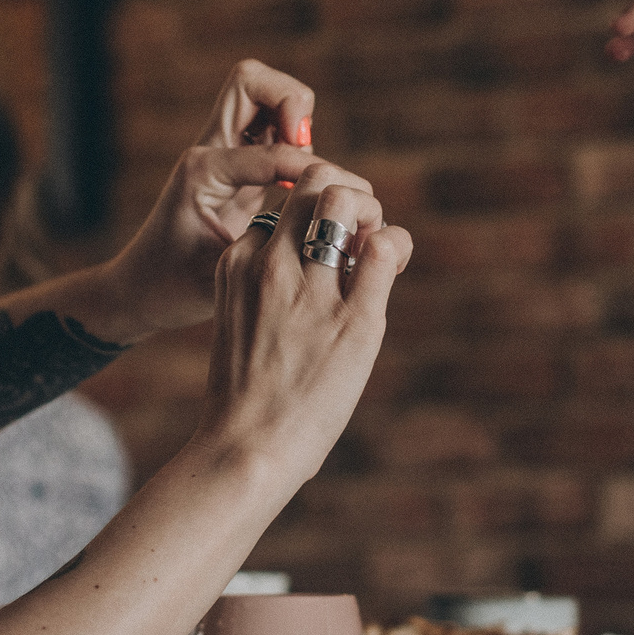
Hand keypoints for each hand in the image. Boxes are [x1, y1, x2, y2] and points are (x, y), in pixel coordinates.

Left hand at [105, 60, 320, 333]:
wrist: (140, 290)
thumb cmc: (173, 288)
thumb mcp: (220, 278)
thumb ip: (268, 255)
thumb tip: (322, 241)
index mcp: (202, 172)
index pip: (268, 150)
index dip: (309, 171)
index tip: (330, 199)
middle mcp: (209, 151)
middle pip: (251, 80)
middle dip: (292, 102)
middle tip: (307, 147)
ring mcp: (221, 153)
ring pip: (261, 93)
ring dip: (294, 114)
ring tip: (309, 163)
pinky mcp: (236, 165)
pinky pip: (270, 124)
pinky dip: (296, 136)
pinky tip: (306, 178)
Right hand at [197, 162, 410, 486]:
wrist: (245, 449)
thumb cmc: (247, 398)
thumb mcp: (242, 323)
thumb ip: (269, 288)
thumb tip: (318, 267)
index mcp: (238, 264)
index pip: (280, 207)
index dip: (311, 218)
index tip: (325, 248)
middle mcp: (271, 266)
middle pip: (311, 184)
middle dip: (345, 195)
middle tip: (360, 233)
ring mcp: (311, 291)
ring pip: (344, 202)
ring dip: (370, 211)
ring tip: (376, 246)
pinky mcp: (353, 320)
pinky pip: (383, 250)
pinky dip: (395, 246)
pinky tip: (392, 268)